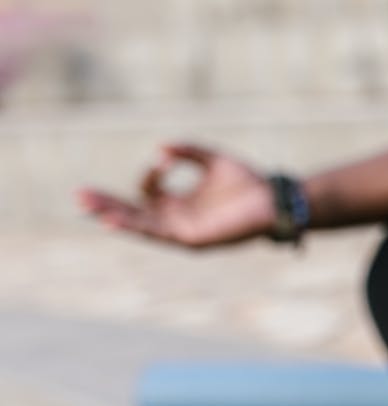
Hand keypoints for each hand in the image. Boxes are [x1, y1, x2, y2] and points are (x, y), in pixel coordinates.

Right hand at [77, 143, 275, 248]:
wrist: (275, 199)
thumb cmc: (249, 183)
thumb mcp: (213, 160)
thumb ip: (188, 152)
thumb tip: (161, 149)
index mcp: (182, 203)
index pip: (148, 193)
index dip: (149, 176)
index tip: (165, 161)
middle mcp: (179, 218)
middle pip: (134, 212)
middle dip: (107, 204)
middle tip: (78, 195)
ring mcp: (184, 231)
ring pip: (141, 225)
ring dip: (114, 216)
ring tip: (88, 207)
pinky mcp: (192, 240)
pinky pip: (158, 234)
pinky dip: (136, 227)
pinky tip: (114, 221)